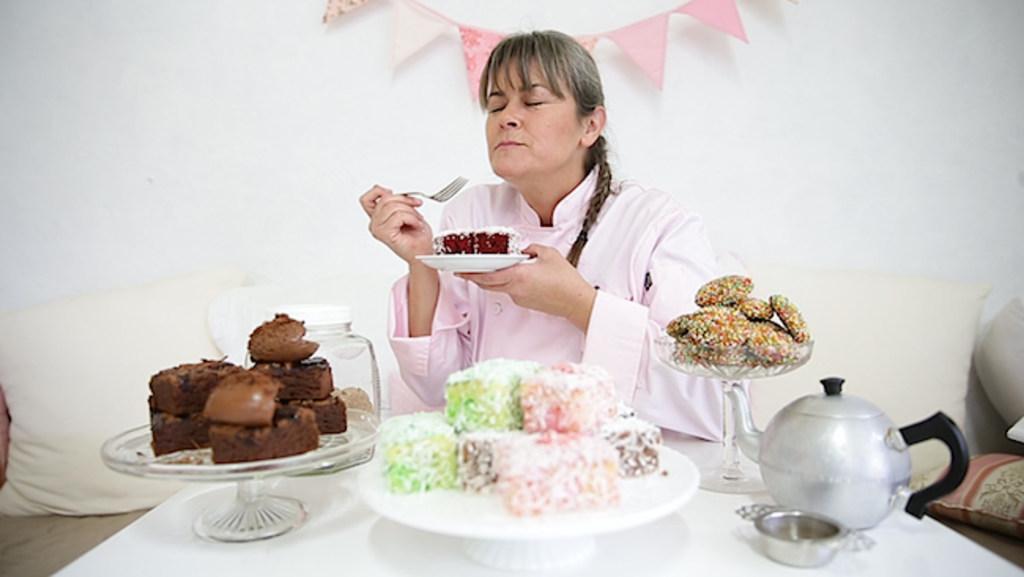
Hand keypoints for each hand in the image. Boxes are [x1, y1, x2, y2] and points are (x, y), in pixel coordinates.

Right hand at [359, 185, 433, 264]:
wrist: (423, 252)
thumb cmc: (417, 235)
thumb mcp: (407, 211)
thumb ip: (396, 202)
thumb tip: (392, 192)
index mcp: (377, 218)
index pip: (366, 199)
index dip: (379, 191)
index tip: (393, 192)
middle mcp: (375, 224)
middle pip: (385, 199)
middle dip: (405, 200)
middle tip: (416, 206)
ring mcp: (378, 229)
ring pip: (393, 207)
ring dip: (411, 212)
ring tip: (417, 220)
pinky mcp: (385, 234)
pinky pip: (399, 216)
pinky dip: (412, 218)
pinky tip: (416, 225)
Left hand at [456, 244, 596, 330]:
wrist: (576, 302)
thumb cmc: (566, 281)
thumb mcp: (548, 254)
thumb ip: (531, 248)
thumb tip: (523, 249)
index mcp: (518, 276)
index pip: (487, 275)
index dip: (471, 273)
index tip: (460, 269)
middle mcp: (515, 289)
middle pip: (487, 284)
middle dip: (475, 277)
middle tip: (465, 270)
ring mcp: (519, 298)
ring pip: (498, 288)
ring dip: (490, 280)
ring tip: (487, 269)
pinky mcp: (525, 303)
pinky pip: (510, 291)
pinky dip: (506, 283)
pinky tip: (513, 275)